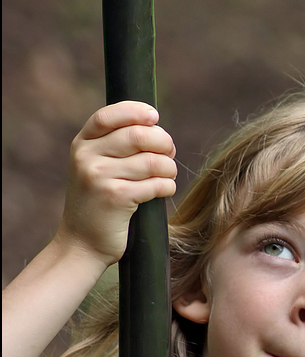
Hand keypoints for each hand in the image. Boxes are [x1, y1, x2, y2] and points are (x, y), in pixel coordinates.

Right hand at [56, 101, 176, 265]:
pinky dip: (168, 186)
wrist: (81, 245)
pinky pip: (156, 183)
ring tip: (168, 175)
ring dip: (169, 168)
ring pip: (152, 161)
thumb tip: (156, 126)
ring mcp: (99, 178)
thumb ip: (115, 145)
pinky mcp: (116, 198)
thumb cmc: (98, 203)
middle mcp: (86, 158)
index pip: (109, 115)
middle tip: (170, 152)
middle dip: (163, 141)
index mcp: (82, 145)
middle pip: (138, 135)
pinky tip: (165, 190)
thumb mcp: (95, 168)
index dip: (136, 111)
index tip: (154, 117)